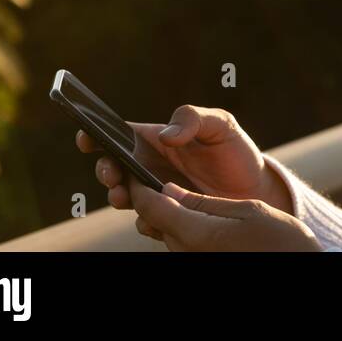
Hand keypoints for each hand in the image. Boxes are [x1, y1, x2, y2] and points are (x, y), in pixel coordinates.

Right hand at [76, 105, 293, 222]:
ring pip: (123, 197)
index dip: (96, 133)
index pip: (118, 134)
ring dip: (117, 196)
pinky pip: (146, 221)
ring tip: (125, 195)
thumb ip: (193, 119)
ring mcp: (155, 194)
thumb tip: (164, 136)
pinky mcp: (167, 217)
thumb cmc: (235, 151)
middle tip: (113, 174)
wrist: (256, 190)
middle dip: (105, 170)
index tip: (86, 138)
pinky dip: (146, 219)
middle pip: (112, 167)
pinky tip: (156, 216)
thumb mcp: (221, 125)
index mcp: (156, 139)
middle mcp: (149, 166)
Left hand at [129, 179, 321, 251]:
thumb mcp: (248, 211)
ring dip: (161, 210)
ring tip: (170, 189)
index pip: (150, 206)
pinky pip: (179, 241)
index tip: (136, 166)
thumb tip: (170, 191)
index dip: (138, 184)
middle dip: (146, 196)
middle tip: (147, 172)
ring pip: (164, 231)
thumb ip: (204, 202)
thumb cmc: (281, 242)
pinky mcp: (199, 261)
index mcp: (196, 234)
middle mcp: (186, 251)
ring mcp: (191, 259)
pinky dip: (177, 222)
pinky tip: (191, 211)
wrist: (297, 266)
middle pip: (152, 220)